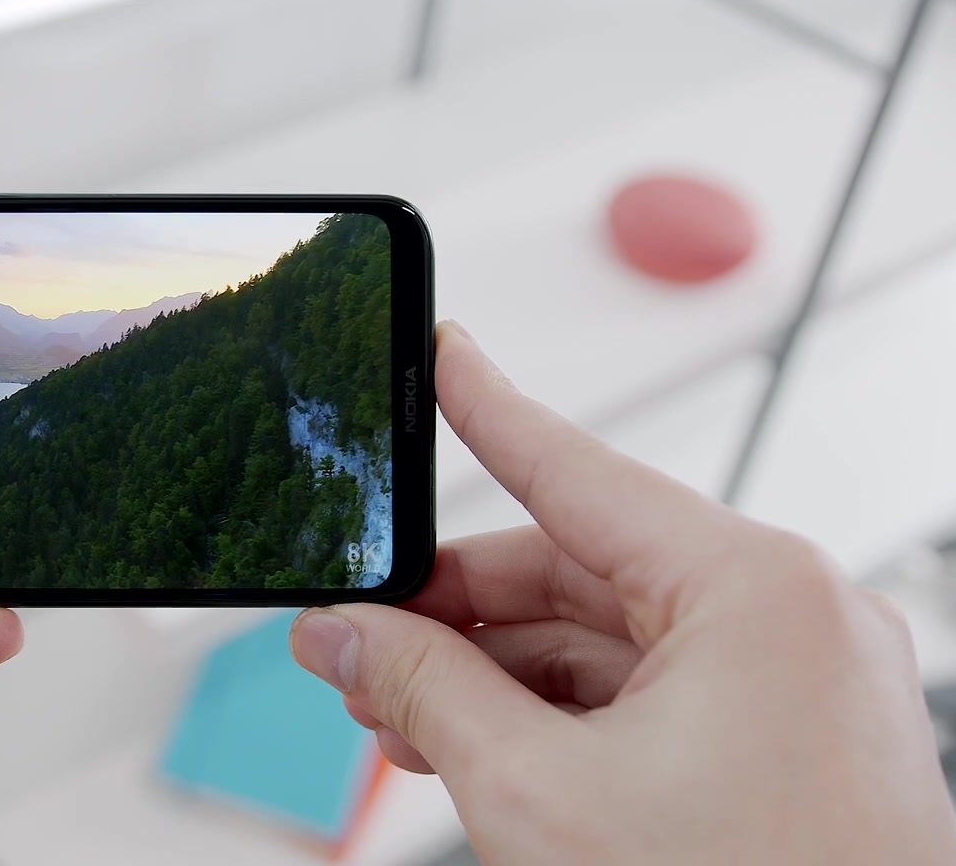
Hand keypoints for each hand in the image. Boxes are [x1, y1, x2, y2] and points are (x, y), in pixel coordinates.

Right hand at [292, 322, 955, 863]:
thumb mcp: (534, 790)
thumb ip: (421, 689)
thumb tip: (345, 636)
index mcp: (757, 592)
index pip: (579, 470)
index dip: (488, 410)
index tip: (443, 357)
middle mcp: (795, 622)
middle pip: (584, 566)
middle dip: (459, 607)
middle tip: (359, 633)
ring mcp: (802, 690)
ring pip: (612, 640)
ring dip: (498, 672)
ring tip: (399, 712)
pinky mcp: (794, 750)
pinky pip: (655, 696)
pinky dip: (561, 716)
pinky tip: (477, 747)